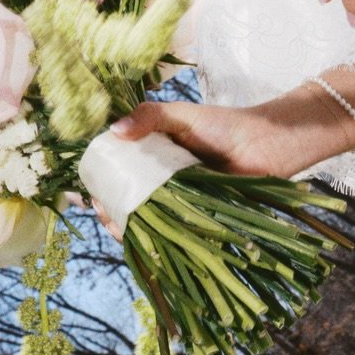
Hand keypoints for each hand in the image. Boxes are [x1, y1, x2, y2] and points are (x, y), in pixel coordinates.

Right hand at [79, 99, 298, 241]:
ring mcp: (176, 203)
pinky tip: (136, 237)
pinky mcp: (193, 222)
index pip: (118, 169)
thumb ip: (148, 117)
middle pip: (125, 198)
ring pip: (142, 219)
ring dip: (123, 226)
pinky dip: (149, 240)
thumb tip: (114, 131)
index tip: (89, 186)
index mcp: (154, 155)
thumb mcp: (181, 114)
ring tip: (113, 223)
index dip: (101, 179)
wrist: (265, 144)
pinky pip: (166, 234)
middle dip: (107, 207)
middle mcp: (161, 181)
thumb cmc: (224, 125)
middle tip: (99, 207)